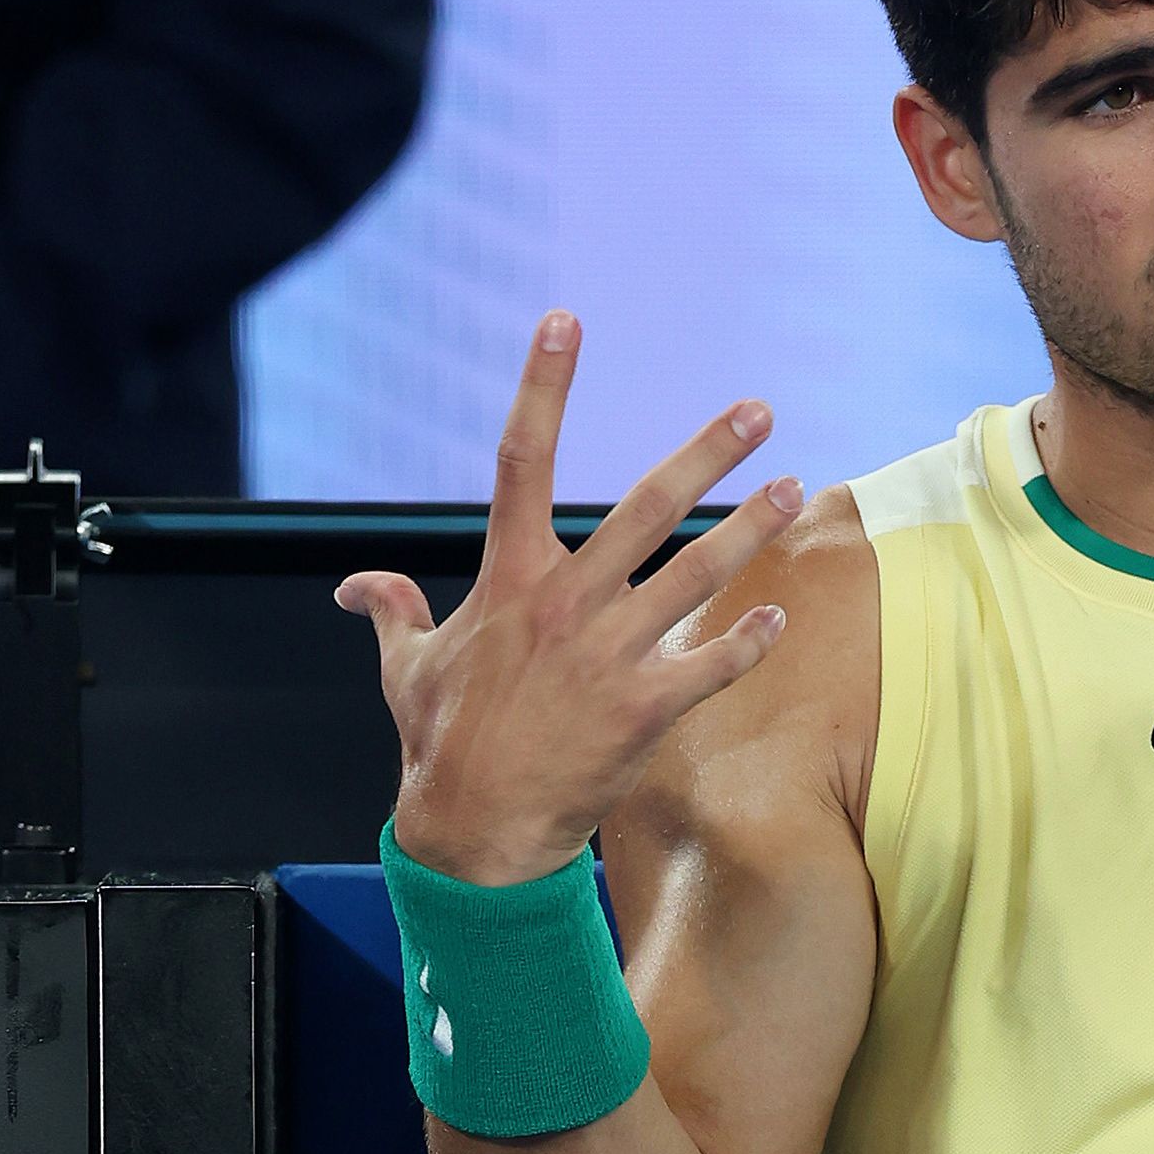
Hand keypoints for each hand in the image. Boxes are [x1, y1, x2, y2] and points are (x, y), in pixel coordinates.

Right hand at [337, 310, 807, 885]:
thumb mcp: (407, 669)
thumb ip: (393, 614)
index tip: (564, 321)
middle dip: (708, 451)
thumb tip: (358, 586)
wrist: (473, 832)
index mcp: (509, 579)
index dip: (541, 385)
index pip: (521, 458)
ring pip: (697, 573)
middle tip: (758, 409)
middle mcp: (565, 603)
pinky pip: (712, 665)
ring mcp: (610, 654)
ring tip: (795, 487)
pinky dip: (748, 642)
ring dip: (751, 528)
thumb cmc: (441, 744)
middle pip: (646, 504)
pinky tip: (780, 617)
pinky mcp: (644, 709)